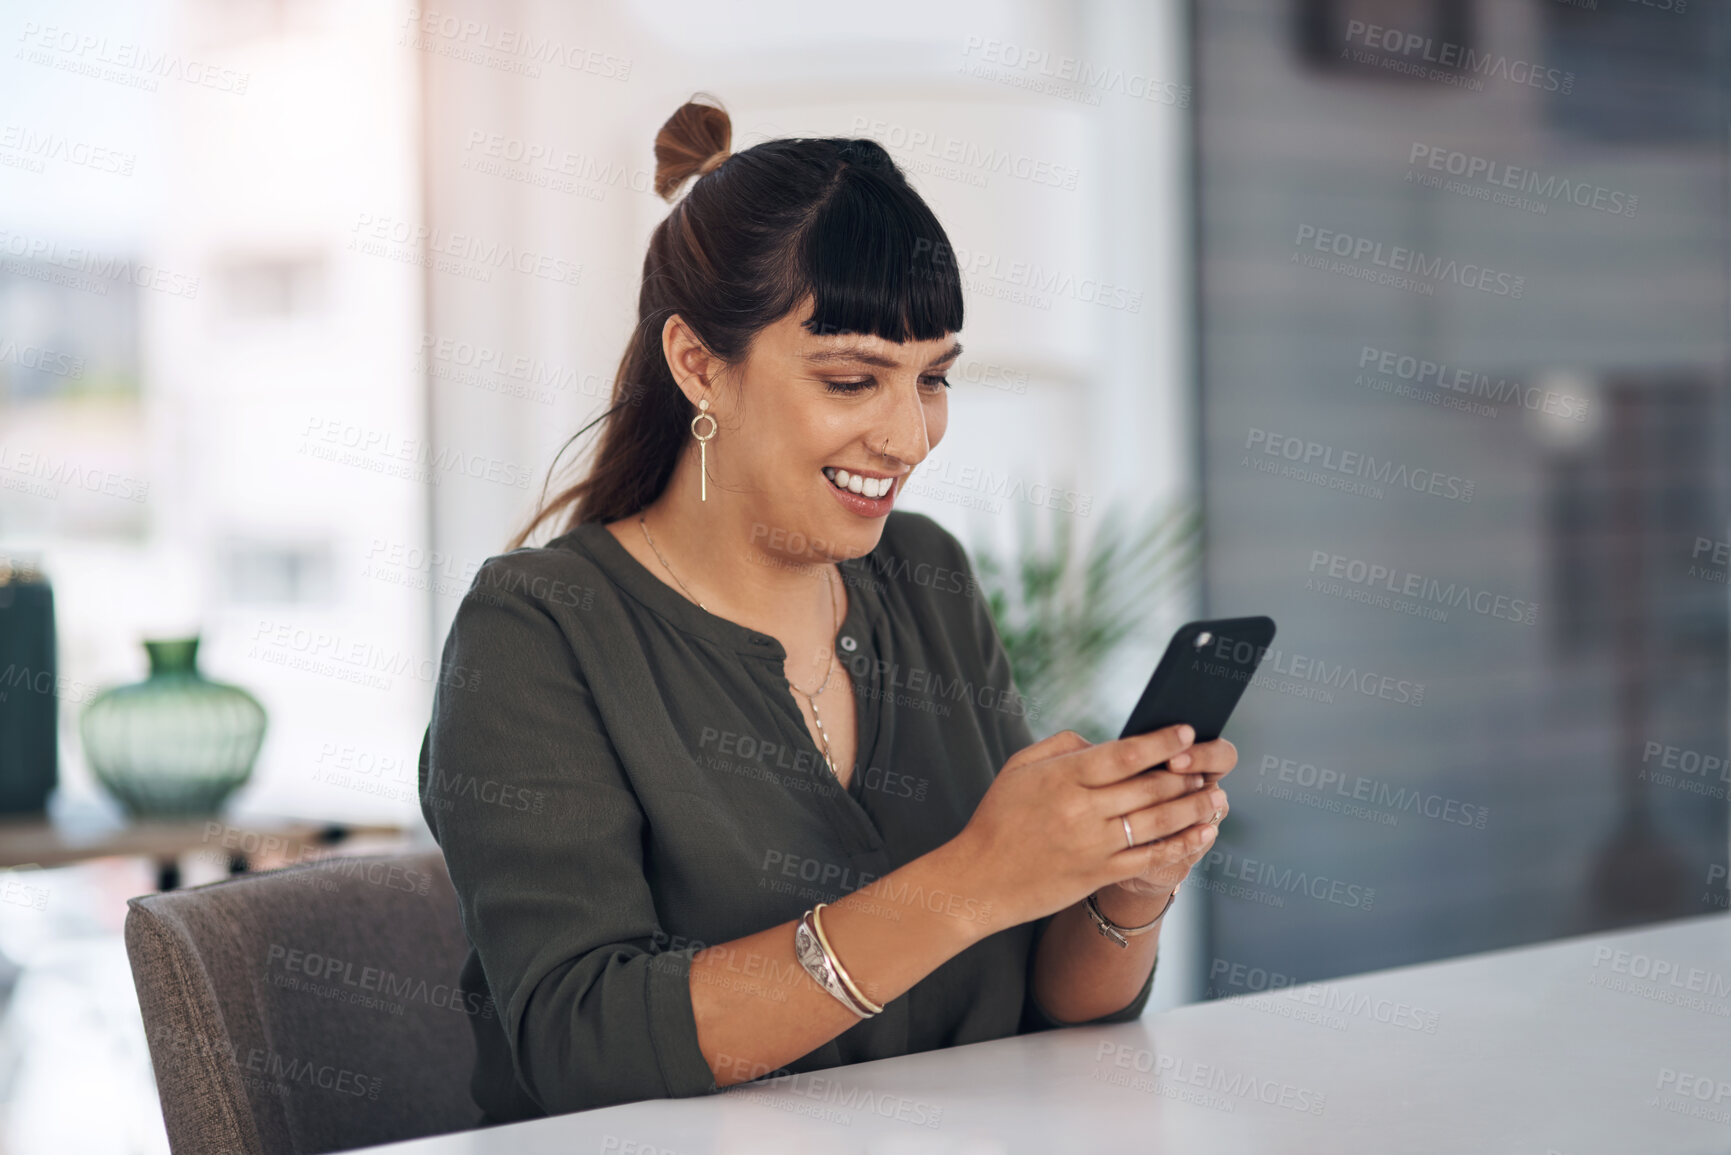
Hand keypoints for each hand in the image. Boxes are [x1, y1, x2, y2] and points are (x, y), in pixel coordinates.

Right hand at [946, 724, 1223, 930]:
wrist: (979, 879)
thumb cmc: (998, 818)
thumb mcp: (1019, 767)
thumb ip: (1063, 746)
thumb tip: (1105, 743)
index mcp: (1063, 777)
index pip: (1125, 754)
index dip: (1161, 742)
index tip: (1187, 731)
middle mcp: (1082, 810)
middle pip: (1149, 787)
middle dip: (1186, 775)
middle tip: (1208, 767)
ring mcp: (1092, 845)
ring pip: (1157, 822)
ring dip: (1194, 808)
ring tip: (1217, 798)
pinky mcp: (1098, 875)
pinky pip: (1150, 858)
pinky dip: (1181, 845)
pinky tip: (1202, 834)